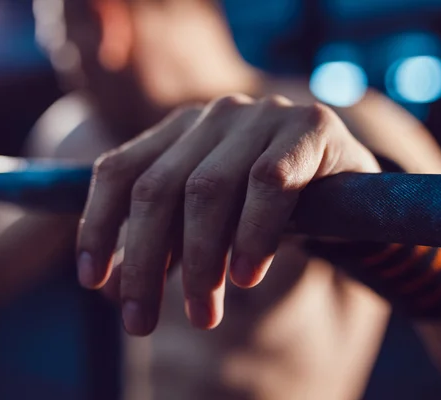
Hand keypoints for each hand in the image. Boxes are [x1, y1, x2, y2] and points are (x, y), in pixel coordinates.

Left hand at [76, 94, 380, 335]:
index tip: (93, 282)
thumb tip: (112, 288)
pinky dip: (253, 233)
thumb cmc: (269, 208)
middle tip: (142, 322)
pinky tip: (247, 275)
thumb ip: (166, 243)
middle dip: (144, 263)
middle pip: (157, 188)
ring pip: (207, 189)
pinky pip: (270, 182)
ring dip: (199, 260)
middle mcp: (215, 114)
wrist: (347, 184)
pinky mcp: (311, 126)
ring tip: (203, 314)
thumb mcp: (209, 224)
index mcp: (181, 130)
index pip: (119, 171)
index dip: (98, 226)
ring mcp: (262, 114)